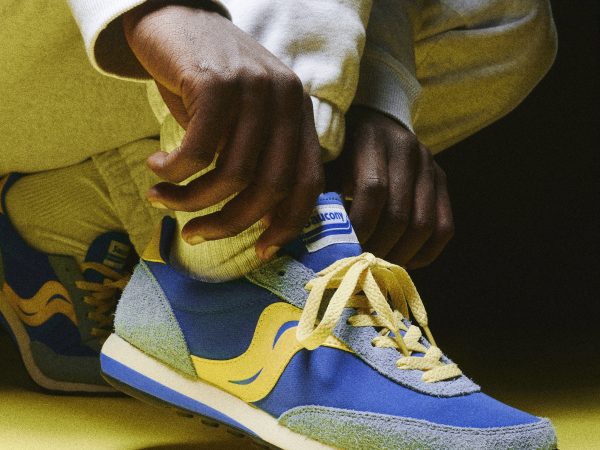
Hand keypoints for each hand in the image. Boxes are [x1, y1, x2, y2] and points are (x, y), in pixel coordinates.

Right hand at [122, 3, 323, 259]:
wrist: (175, 15)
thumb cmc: (207, 81)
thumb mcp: (244, 120)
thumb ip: (257, 159)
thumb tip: (254, 220)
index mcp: (299, 116)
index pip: (308, 183)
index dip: (287, 224)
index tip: (260, 249)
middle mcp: (286, 101)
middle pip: (270, 187)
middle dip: (231, 223)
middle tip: (195, 234)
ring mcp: (254, 88)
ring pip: (231, 174)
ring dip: (191, 200)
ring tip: (163, 200)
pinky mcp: (215, 81)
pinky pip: (197, 150)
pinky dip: (173, 171)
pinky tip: (155, 168)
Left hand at [327, 106, 453, 268]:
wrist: (375, 119)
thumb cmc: (340, 147)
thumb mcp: (326, 159)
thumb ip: (320, 191)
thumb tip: (309, 237)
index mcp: (371, 139)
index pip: (372, 190)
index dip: (358, 225)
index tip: (342, 247)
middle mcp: (407, 149)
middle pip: (399, 213)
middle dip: (377, 247)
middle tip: (359, 263)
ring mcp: (429, 165)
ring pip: (424, 225)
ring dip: (400, 254)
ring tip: (378, 265)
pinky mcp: (441, 180)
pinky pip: (444, 227)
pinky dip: (425, 252)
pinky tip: (403, 261)